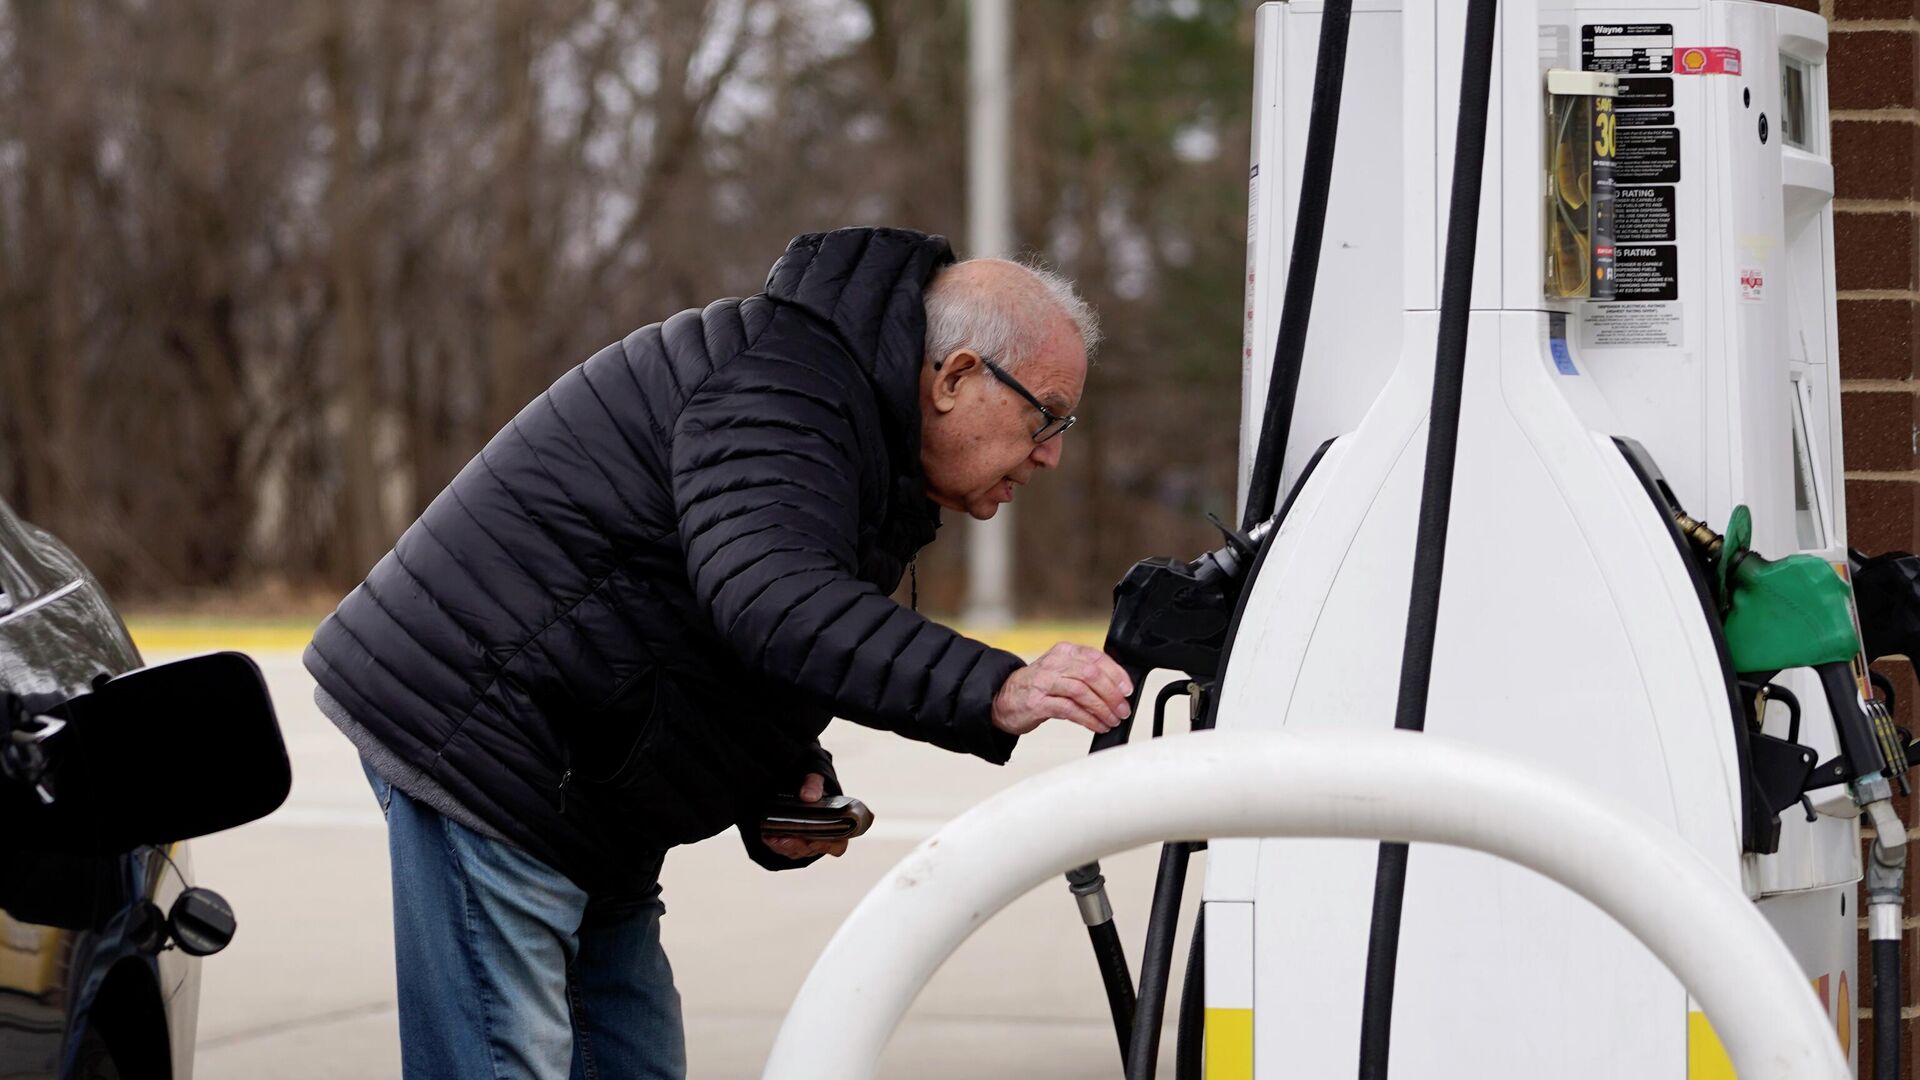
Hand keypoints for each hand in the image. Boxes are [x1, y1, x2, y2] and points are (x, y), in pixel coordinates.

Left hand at [760, 772, 849, 859]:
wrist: (801, 788)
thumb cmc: (813, 786)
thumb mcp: (816, 779)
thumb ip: (814, 784)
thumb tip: (808, 796)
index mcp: (837, 825)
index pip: (838, 844)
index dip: (827, 845)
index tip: (813, 841)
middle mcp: (823, 838)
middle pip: (813, 850)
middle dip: (798, 846)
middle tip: (786, 839)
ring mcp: (807, 842)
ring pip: (798, 852)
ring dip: (785, 847)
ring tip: (774, 838)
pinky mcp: (793, 842)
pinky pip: (785, 849)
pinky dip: (776, 844)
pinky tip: (768, 836)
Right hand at [991, 643, 1133, 736]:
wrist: (1003, 699)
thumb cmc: (1038, 687)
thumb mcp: (1062, 672)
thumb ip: (1085, 675)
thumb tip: (1118, 690)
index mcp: (1064, 652)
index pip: (1096, 657)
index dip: (1116, 674)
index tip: (1127, 690)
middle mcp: (1054, 663)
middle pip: (1091, 674)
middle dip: (1112, 694)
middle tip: (1123, 709)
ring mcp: (1044, 682)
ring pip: (1082, 691)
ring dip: (1102, 709)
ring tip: (1112, 720)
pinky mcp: (1038, 702)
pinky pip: (1070, 710)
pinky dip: (1088, 719)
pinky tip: (1097, 725)